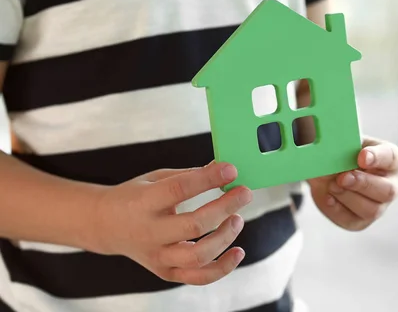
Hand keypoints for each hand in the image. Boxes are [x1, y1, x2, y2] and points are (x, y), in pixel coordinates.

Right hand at [90, 162, 252, 284]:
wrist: (105, 225)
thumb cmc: (135, 196)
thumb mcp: (155, 178)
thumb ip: (189, 175)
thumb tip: (224, 168)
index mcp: (143, 202)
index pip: (179, 190)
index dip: (208, 179)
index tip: (231, 170)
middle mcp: (149, 233)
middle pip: (194, 225)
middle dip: (225, 207)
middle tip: (244, 193)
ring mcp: (157, 256)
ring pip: (198, 256)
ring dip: (225, 237)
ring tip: (237, 219)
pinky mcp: (165, 272)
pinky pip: (198, 277)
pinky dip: (222, 268)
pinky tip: (237, 251)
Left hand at [308, 136, 397, 230]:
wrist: (328, 170)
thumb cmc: (343, 152)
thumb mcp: (344, 143)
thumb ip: (343, 144)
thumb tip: (331, 149)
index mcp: (391, 160)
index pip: (390, 157)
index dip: (377, 157)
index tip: (361, 156)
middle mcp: (390, 185)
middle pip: (387, 191)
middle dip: (363, 184)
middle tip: (343, 177)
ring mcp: (378, 206)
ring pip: (371, 210)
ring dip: (348, 197)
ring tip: (332, 185)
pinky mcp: (360, 220)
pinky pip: (351, 220)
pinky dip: (337, 209)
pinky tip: (328, 197)